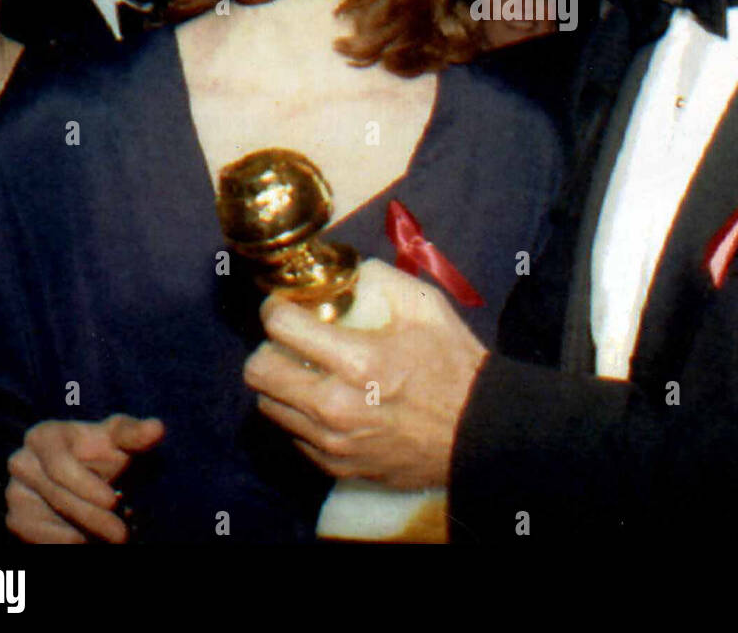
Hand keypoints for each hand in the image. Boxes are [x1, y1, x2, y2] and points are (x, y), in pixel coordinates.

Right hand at [4, 414, 164, 543]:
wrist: (87, 470)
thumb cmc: (105, 449)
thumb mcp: (120, 438)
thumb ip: (135, 434)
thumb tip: (156, 428)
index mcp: (43, 436)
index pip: (60, 465)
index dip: (87, 486)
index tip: (115, 502)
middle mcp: (21, 462)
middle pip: (59, 498)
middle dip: (95, 519)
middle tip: (122, 535)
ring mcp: (15, 493)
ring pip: (51, 522)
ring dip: (86, 533)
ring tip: (115, 535)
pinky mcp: (16, 520)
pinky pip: (41, 540)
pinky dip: (69, 542)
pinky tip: (93, 539)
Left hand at [244, 259, 487, 489]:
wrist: (478, 431)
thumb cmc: (452, 364)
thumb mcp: (426, 306)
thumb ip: (380, 279)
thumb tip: (343, 271)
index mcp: (359, 361)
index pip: (281, 328)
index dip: (276, 308)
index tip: (284, 306)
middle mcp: (336, 406)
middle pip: (258, 373)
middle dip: (270, 347)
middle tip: (293, 340)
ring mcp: (333, 442)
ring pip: (268, 405)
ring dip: (281, 382)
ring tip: (309, 371)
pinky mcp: (336, 466)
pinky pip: (291, 435)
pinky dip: (299, 414)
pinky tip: (327, 401)